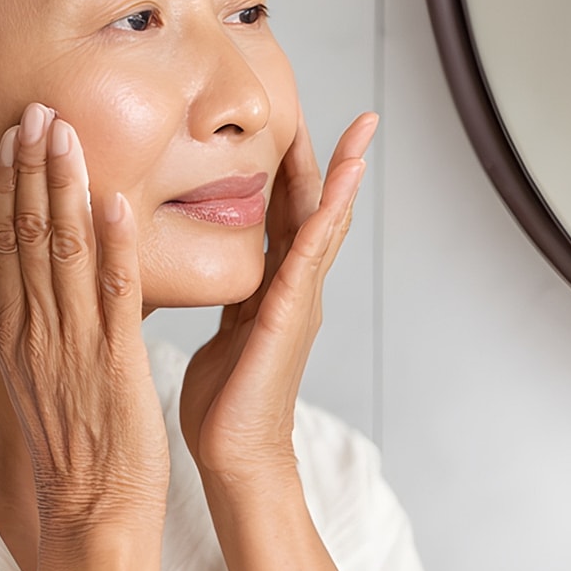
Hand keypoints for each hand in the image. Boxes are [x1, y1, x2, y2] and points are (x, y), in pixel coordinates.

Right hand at [0, 103, 169, 548]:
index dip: (9, 184)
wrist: (90, 508)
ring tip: (65, 131)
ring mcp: (72, 343)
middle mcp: (37, 329)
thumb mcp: (25, 375)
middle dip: (31, 167)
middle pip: (28, 234)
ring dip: (65, 187)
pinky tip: (114, 200)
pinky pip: (113, 294)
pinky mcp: (114, 361)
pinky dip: (113, 246)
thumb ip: (7, 315)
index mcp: (16, 330)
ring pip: (63, 251)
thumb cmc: (71, 444)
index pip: (7, 241)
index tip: (13, 134)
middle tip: (37, 109)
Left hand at [179, 108, 378, 488]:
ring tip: (366, 130)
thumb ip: (225, 301)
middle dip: (330, 159)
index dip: (290, 170)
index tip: (293, 123)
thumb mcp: (221, 335)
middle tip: (355, 113)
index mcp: (271, 290)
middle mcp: (294, 290)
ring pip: (324, 225)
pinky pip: (311, 255)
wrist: (233, 457)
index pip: (284, 216)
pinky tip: (342, 182)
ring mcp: (299, 302)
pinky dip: (329, 215)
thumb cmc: (222, 406)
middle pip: (313, 210)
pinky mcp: (291, 316)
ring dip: (346, 175)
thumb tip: (205, 275)